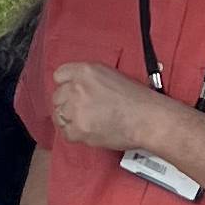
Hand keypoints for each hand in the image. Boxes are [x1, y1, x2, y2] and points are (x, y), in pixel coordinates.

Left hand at [51, 60, 167, 155]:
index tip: (72, 92)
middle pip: (57, 97)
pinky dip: (75, 134)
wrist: (146, 118)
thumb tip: (73, 87)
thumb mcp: (109, 75)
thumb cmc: (135, 98)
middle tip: (84, 110)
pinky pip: (65, 133)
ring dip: (70, 119)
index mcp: (85, 71)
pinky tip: (89, 130)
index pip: (59, 75)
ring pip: (58, 115)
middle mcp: (76, 88)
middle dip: (68, 103)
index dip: (66, 85)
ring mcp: (75, 109)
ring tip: (87, 121)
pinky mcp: (78, 129)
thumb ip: (88, 79)